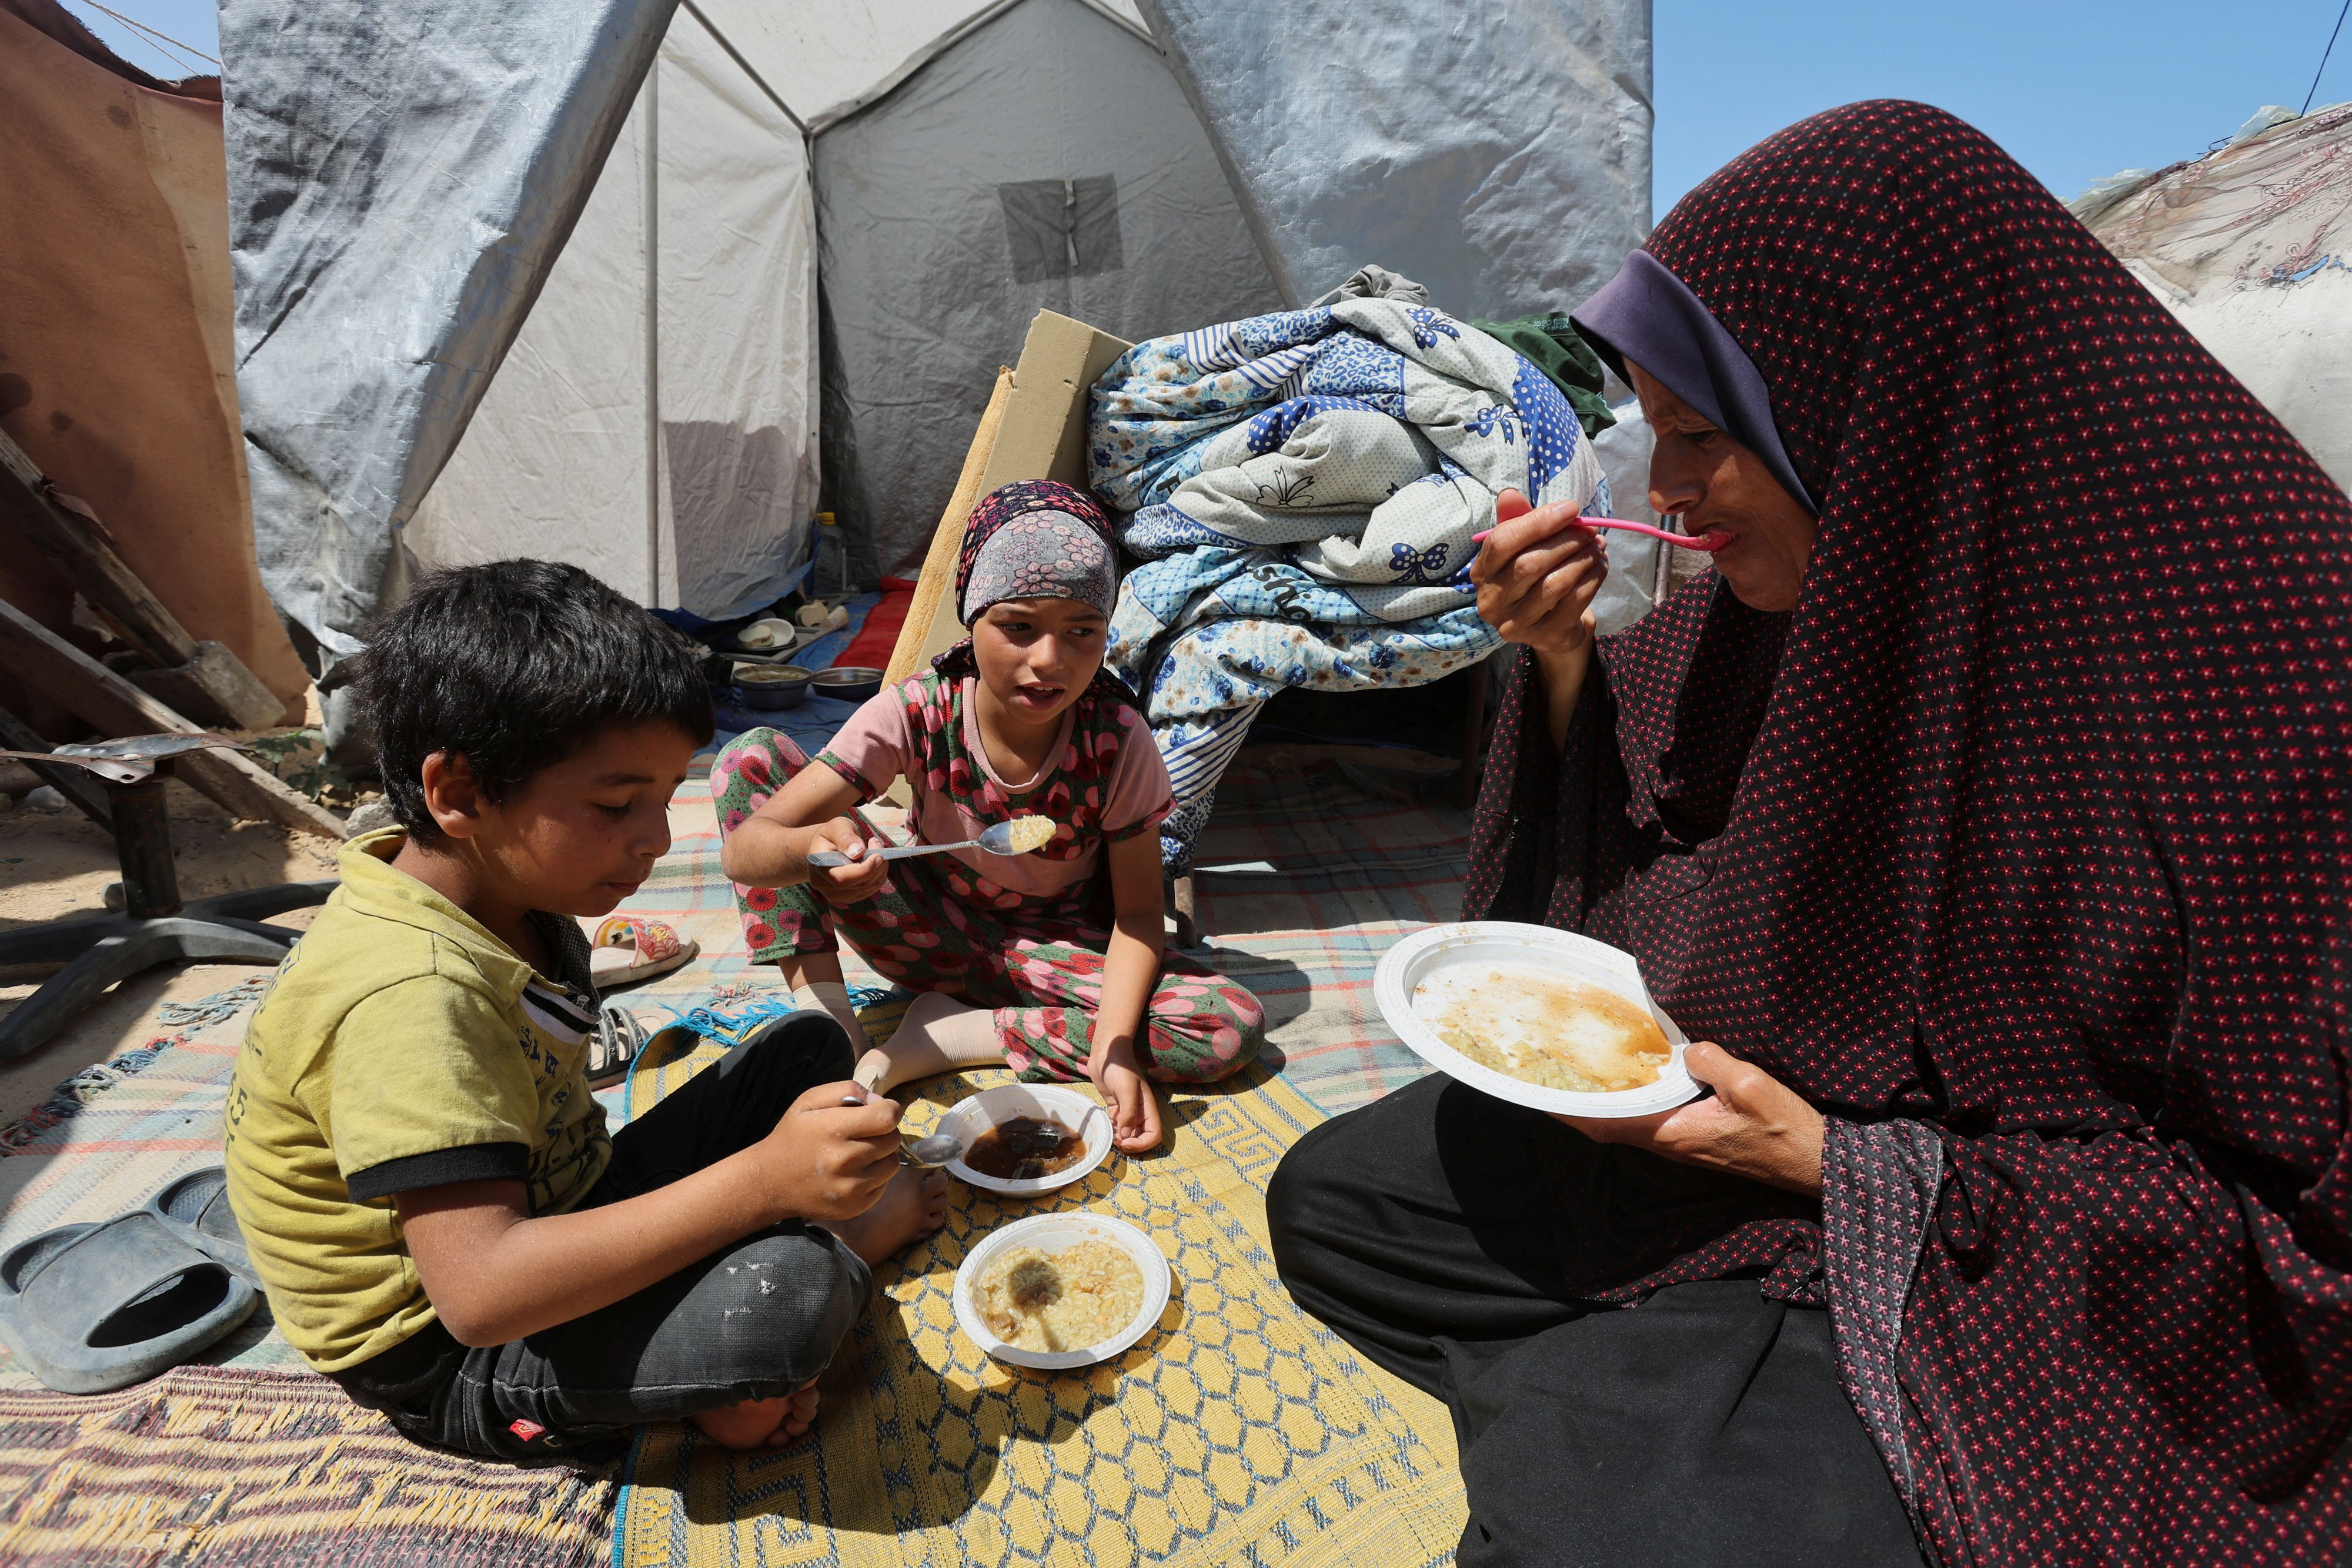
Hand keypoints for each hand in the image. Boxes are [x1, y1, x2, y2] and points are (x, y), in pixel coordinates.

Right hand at [757, 1082, 904, 1220]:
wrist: (770, 1182)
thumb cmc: (793, 1136)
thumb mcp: (809, 1101)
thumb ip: (847, 1090)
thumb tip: (880, 1100)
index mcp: (833, 1130)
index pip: (888, 1117)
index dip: (889, 1109)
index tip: (879, 1111)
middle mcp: (844, 1161)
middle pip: (893, 1139)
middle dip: (883, 1132)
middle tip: (863, 1133)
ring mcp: (850, 1188)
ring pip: (893, 1163)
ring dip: (882, 1155)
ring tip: (858, 1153)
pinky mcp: (855, 1207)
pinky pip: (884, 1184)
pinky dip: (875, 1176)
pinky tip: (853, 1172)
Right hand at [807, 817, 888, 904]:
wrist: (825, 847)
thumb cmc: (831, 835)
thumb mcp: (837, 827)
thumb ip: (845, 838)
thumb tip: (858, 852)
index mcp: (819, 867)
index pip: (842, 878)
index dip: (864, 870)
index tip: (878, 855)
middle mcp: (824, 886)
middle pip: (859, 884)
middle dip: (876, 866)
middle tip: (879, 846)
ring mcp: (836, 895)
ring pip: (868, 887)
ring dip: (880, 869)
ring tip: (877, 850)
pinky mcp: (848, 897)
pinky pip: (871, 889)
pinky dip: (879, 875)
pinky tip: (874, 862)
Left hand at [1087, 1040, 1162, 1152]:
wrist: (1106, 1054)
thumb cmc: (1120, 1068)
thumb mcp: (1126, 1089)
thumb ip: (1128, 1113)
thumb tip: (1125, 1136)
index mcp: (1148, 1109)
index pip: (1154, 1135)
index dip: (1142, 1144)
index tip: (1126, 1143)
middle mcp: (1140, 1113)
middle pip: (1141, 1138)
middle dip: (1130, 1145)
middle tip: (1116, 1142)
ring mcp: (1128, 1111)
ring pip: (1129, 1134)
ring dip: (1121, 1140)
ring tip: (1110, 1136)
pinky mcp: (1116, 1108)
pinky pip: (1118, 1126)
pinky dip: (1113, 1131)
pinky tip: (1107, 1126)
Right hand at [1473, 488, 1607, 658]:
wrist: (1551, 624)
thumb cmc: (1534, 575)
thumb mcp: (1522, 545)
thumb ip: (1517, 520)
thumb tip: (1509, 495)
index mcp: (1481, 573)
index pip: (1502, 542)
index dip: (1538, 522)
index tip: (1571, 509)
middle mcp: (1491, 602)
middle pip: (1530, 564)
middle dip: (1567, 541)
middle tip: (1591, 530)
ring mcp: (1516, 624)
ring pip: (1555, 585)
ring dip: (1583, 560)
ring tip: (1598, 546)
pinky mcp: (1544, 637)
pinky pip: (1574, 603)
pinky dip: (1593, 580)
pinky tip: (1600, 566)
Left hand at [1552, 1040, 1824, 1195]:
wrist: (1812, 1161)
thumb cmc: (1783, 1130)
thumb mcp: (1751, 1086)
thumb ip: (1712, 1062)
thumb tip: (1687, 1049)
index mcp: (1673, 1133)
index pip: (1606, 1124)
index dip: (1570, 1110)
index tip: (1541, 1092)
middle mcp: (1668, 1142)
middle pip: (1608, 1122)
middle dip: (1577, 1100)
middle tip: (1554, 1068)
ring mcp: (1680, 1141)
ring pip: (1628, 1120)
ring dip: (1602, 1099)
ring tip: (1580, 1066)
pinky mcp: (1693, 1136)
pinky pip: (1650, 1116)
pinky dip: (1631, 1098)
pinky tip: (1631, 1074)